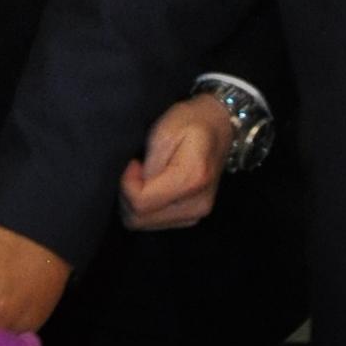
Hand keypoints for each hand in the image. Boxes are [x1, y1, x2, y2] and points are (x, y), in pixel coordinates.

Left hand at [121, 95, 232, 232]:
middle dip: (128, 196)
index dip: (127, 184)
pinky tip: (152, 186)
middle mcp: (197, 205)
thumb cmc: (191, 121)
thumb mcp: (165, 130)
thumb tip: (137, 186)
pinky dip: (146, 207)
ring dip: (136, 202)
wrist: (219, 126)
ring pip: (145, 224)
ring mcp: (196, 214)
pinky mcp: (192, 217)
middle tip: (136, 170)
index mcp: (192, 179)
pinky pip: (155, 222)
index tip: (133, 163)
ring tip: (145, 176)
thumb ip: (151, 162)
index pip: (141, 202)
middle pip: (140, 219)